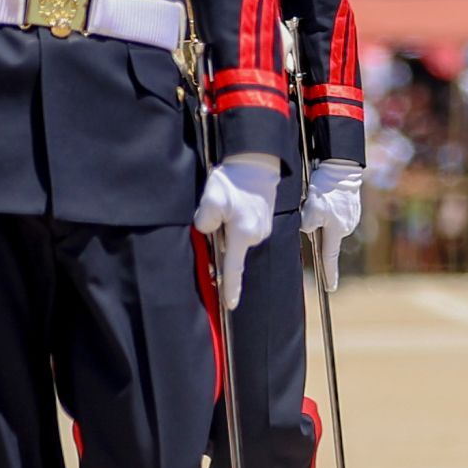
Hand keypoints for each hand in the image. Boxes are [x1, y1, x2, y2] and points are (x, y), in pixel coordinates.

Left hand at [195, 154, 281, 308]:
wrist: (256, 162)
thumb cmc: (234, 181)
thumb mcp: (211, 200)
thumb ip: (204, 222)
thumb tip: (206, 231)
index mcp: (242, 235)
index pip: (233, 268)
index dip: (231, 288)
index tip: (230, 305)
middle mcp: (255, 236)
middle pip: (230, 250)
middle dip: (219, 242)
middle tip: (215, 217)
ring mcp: (262, 229)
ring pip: (236, 239)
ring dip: (226, 230)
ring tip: (225, 206)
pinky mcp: (263, 221)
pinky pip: (243, 231)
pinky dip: (235, 223)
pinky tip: (233, 206)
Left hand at [304, 159, 366, 289]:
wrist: (341, 169)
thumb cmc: (326, 190)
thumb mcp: (310, 209)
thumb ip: (307, 225)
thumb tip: (308, 230)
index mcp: (336, 232)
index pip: (329, 258)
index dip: (329, 275)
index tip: (330, 289)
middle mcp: (345, 227)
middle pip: (325, 236)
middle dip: (316, 229)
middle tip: (310, 208)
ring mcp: (350, 217)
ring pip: (329, 224)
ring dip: (322, 216)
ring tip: (317, 198)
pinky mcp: (351, 207)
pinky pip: (335, 214)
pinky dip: (329, 208)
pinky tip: (325, 196)